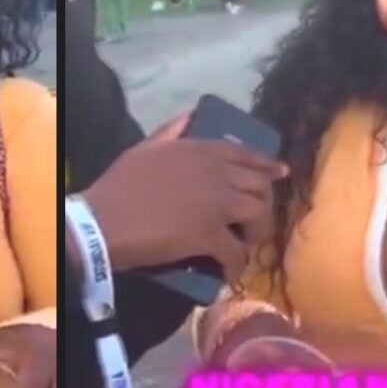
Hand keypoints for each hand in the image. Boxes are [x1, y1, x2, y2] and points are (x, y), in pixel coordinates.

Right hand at [81, 113, 288, 279]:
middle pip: (259, 186)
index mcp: (201, 151)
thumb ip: (172, 130)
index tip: (281, 172)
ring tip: (246, 243)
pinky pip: (236, 251)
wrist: (106, 221)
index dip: (266, 164)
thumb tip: (191, 117)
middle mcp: (216, 174)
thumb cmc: (120, 184)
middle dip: (263, 203)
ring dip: (256, 232)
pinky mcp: (210, 235)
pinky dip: (237, 263)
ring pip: (257, 215)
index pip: (246, 154)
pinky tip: (230, 270)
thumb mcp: (146, 147)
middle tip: (255, 218)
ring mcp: (217, 205)